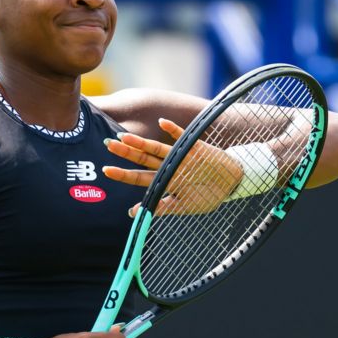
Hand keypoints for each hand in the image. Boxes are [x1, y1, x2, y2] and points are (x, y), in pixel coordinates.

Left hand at [103, 118, 243, 216]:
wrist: (232, 183)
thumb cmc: (207, 195)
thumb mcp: (183, 206)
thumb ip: (160, 208)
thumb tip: (133, 213)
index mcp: (164, 180)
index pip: (139, 177)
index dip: (123, 174)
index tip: (106, 170)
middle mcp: (169, 166)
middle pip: (143, 159)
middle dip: (126, 152)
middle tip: (108, 144)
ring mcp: (180, 156)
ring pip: (157, 149)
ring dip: (142, 143)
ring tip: (125, 136)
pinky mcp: (195, 149)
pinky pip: (183, 138)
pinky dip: (173, 131)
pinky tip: (163, 123)